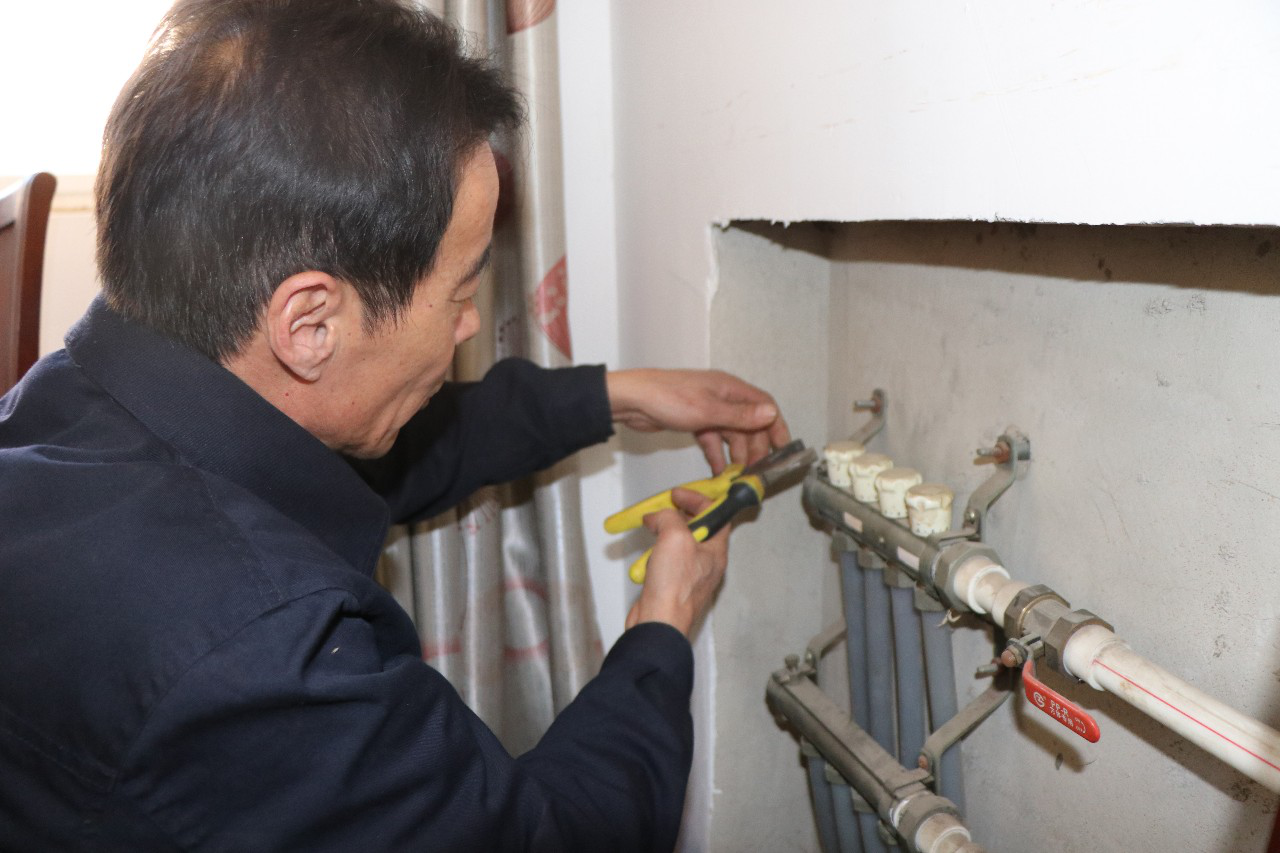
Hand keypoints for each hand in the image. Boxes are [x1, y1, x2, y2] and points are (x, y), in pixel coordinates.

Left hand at [606, 368, 790, 472]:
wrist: (631, 400)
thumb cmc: (666, 396)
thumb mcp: (709, 410)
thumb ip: (741, 415)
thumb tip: (770, 413)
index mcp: (730, 388)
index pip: (764, 405)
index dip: (776, 426)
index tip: (783, 448)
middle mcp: (722, 397)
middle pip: (749, 424)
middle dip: (755, 447)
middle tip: (755, 470)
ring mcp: (708, 409)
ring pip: (731, 434)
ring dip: (736, 454)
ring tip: (738, 475)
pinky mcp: (694, 421)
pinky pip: (712, 440)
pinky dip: (716, 454)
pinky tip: (717, 470)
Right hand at [625, 488, 728, 636]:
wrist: (658, 622)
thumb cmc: (674, 588)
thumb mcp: (675, 538)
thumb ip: (670, 518)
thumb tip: (660, 516)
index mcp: (715, 552)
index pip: (716, 516)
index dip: (698, 500)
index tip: (678, 495)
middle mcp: (706, 563)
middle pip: (699, 528)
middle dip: (680, 514)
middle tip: (664, 507)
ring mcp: (689, 575)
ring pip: (681, 544)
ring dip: (666, 531)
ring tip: (653, 525)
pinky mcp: (672, 584)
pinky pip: (668, 559)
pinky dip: (657, 549)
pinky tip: (648, 550)